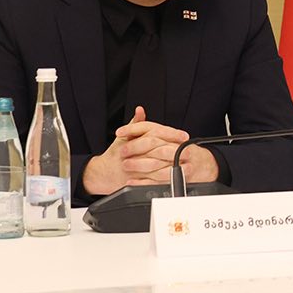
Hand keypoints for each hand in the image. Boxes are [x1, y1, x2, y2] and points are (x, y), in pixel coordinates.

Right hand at [81, 107, 209, 192]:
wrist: (102, 173)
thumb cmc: (115, 153)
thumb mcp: (124, 137)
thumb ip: (136, 124)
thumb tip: (140, 110)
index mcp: (132, 141)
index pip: (155, 134)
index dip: (171, 134)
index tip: (184, 136)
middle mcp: (133, 155)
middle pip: (158, 150)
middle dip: (175, 151)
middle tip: (191, 152)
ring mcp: (134, 169)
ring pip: (156, 167)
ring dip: (173, 167)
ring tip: (188, 166)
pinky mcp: (135, 182)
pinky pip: (152, 182)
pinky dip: (165, 181)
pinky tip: (176, 179)